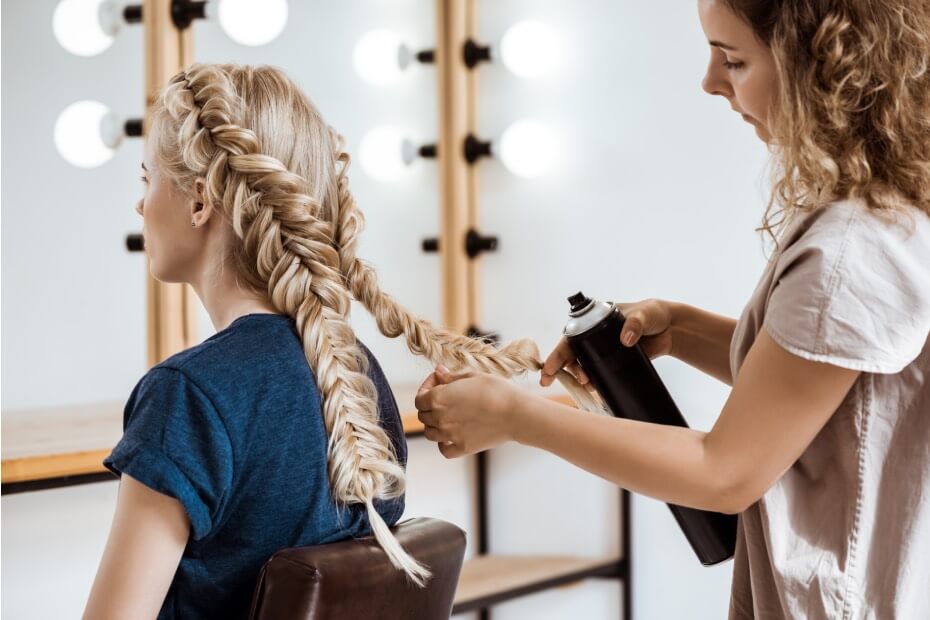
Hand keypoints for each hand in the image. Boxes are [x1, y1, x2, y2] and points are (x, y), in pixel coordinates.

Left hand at [415, 367, 530, 457]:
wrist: (516, 413)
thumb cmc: (496, 390)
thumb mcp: (472, 376)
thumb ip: (451, 376)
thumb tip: (438, 372)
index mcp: (438, 398)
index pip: (419, 398)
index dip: (426, 388)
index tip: (439, 382)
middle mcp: (440, 418)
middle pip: (423, 415)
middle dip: (430, 405)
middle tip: (446, 397)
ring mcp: (450, 435)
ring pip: (430, 433)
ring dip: (434, 424)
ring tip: (448, 416)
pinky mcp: (462, 448)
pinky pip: (444, 449)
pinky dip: (443, 443)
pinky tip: (451, 435)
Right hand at [540, 299, 675, 387]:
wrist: (671, 329)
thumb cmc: (653, 314)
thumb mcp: (644, 314)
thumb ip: (635, 323)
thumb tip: (626, 339)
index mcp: (594, 320)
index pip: (571, 336)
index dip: (558, 352)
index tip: (549, 368)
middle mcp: (594, 336)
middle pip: (571, 354)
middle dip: (563, 369)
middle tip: (560, 381)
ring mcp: (603, 350)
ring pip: (582, 365)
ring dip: (579, 376)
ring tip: (586, 384)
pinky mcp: (613, 362)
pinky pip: (598, 373)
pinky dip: (593, 381)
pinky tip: (594, 388)